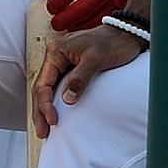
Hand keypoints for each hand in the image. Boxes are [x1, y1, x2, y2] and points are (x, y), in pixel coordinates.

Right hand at [31, 21, 145, 136]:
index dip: (46, 105)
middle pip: (41, 87)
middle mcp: (55, 55)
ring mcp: (62, 61)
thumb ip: (80, 79)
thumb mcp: (96, 60)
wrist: (127, 34)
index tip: (53, 121)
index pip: (44, 83)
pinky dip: (54, 102)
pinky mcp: (70, 67)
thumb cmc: (113, 43)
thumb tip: (66, 100)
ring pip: (47, 88)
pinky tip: (54, 114)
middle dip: (40, 111)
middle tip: (43, 133)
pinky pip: (57, 86)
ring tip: (45, 129)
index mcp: (56, 50)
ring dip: (45, 109)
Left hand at [44, 0, 152, 31]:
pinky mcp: (131, 2)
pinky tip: (89, 29)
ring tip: (69, 28)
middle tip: (56, 23)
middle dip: (68, 17)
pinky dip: (99, 25)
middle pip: (86, 4)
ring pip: (99, 15)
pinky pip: (113, 18)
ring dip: (82, 24)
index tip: (52, 6)